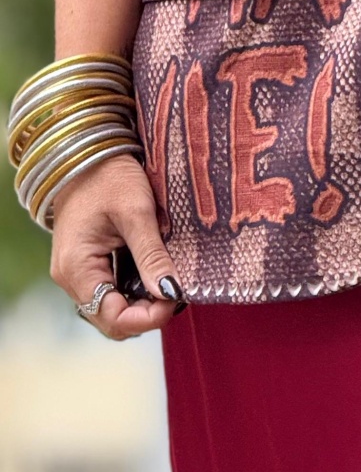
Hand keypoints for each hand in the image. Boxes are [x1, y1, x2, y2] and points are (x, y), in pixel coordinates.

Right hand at [50, 154, 185, 339]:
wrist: (88, 152)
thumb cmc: (109, 175)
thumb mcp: (137, 213)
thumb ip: (152, 255)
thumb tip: (171, 292)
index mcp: (77, 268)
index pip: (113, 317)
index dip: (149, 317)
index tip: (177, 297)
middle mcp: (72, 278)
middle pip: (112, 320)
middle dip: (147, 314)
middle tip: (177, 291)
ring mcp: (79, 273)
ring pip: (113, 308)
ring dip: (143, 304)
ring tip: (169, 283)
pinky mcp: (89, 264)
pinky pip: (112, 291)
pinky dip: (135, 291)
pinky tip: (155, 275)